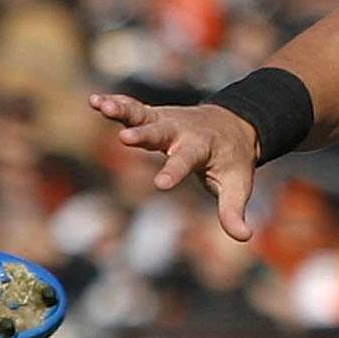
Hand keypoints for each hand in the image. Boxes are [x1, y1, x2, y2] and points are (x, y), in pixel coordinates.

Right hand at [88, 91, 260, 240]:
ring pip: (142, 113)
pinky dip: (115, 103)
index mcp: (201, 147)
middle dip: (143, 135)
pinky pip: (133, 108)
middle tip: (126, 138)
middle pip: (159, 132)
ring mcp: (166, 120)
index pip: (185, 160)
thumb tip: (244, 237)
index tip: (160, 185)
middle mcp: (181, 130)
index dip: (173, 171)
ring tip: (101, 106)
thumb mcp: (238, 185)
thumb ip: (233, 210)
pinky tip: (93, 100)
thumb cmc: (232, 160)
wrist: (233, 124)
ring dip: (122, 110)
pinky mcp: (154, 116)